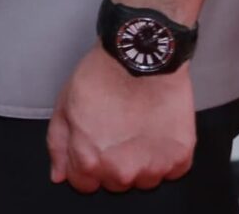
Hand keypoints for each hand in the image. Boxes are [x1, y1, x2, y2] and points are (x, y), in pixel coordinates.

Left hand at [49, 46, 196, 192]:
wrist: (142, 54)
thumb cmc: (103, 74)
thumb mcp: (65, 104)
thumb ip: (58, 144)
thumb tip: (60, 174)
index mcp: (89, 160)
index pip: (84, 184)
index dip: (87, 163)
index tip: (94, 145)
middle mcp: (122, 171)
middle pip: (114, 183)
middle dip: (112, 163)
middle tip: (117, 131)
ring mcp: (153, 167)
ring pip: (144, 180)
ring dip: (141, 162)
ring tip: (139, 128)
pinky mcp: (180, 157)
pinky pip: (171, 170)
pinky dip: (165, 155)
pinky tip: (157, 129)